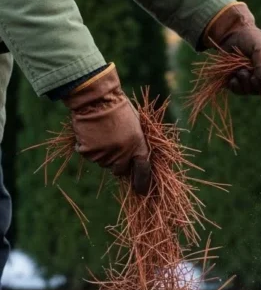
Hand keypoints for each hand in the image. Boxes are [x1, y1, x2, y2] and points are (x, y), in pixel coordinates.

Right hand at [63, 64, 150, 194]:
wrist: (96, 97)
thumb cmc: (119, 107)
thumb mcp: (136, 124)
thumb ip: (137, 143)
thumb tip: (136, 159)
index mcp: (138, 146)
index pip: (143, 170)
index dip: (142, 182)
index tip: (141, 191)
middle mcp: (122, 154)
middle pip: (119, 170)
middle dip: (118, 163)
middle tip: (113, 146)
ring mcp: (104, 155)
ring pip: (103, 163)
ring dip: (103, 153)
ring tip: (101, 133)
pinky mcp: (88, 152)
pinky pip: (88, 155)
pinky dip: (88, 147)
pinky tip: (90, 132)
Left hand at [203, 2, 260, 94]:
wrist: (230, 35)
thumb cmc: (250, 37)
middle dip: (256, 83)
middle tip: (248, 71)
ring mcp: (253, 80)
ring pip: (252, 91)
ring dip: (244, 82)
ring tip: (240, 71)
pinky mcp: (240, 82)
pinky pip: (239, 91)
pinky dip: (236, 86)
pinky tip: (233, 77)